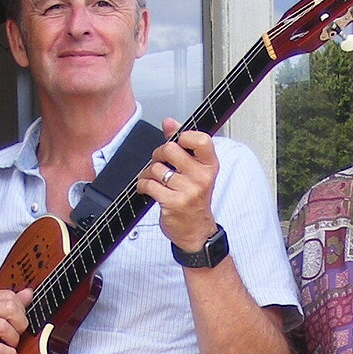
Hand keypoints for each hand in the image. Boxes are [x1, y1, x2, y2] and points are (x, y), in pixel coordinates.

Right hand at [0, 288, 30, 353]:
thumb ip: (6, 304)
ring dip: (14, 340)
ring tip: (10, 345)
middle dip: (20, 323)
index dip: (21, 310)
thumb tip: (29, 293)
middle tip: (17, 334)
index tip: (17, 322)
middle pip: (10, 308)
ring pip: (5, 327)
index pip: (10, 296)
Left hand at [138, 119, 220, 253]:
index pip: (201, 139)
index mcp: (209, 165)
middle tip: (159, 162)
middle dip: (158, 154)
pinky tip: (147, 188)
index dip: (183, 136)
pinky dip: (142, 185)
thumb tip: (168, 122)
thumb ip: (182, 144)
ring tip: (153, 179)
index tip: (177, 143)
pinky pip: (148, 184)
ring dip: (148, 172)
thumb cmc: (194, 199)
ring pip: (156, 168)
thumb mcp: (195, 170)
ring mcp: (188, 191)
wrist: (196, 231)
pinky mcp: (172, 203)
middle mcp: (201, 177)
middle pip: (170, 149)